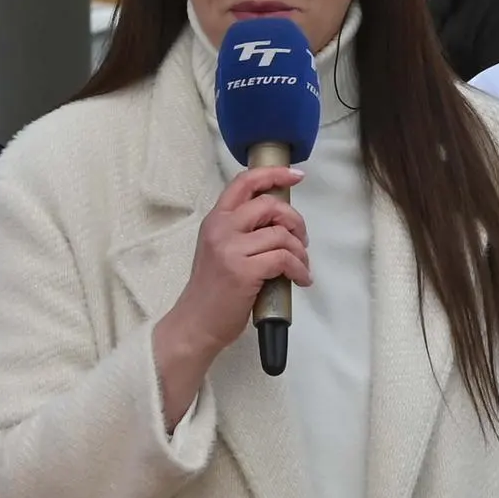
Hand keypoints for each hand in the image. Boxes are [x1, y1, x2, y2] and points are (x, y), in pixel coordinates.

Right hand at [155, 165, 310, 427]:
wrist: (196, 323)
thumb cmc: (213, 290)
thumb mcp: (220, 249)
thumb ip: (241, 230)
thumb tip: (279, 220)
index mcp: (215, 220)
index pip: (244, 182)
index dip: (274, 174)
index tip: (297, 175)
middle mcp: (221, 228)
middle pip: (270, 204)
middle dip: (296, 220)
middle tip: (302, 240)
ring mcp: (231, 249)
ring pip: (282, 234)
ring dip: (301, 250)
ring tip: (301, 266)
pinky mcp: (244, 271)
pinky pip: (285, 259)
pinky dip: (300, 269)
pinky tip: (300, 280)